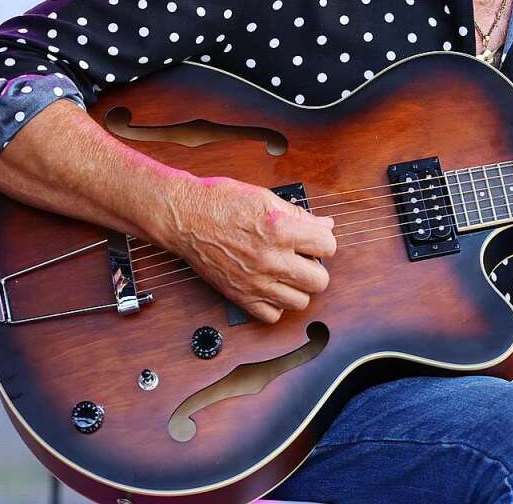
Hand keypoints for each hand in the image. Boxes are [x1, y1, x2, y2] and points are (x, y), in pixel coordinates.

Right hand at [159, 174, 335, 323]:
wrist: (184, 216)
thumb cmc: (219, 201)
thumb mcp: (263, 197)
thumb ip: (298, 214)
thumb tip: (324, 224)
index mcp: (280, 229)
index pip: (328, 246)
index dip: (323, 241)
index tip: (315, 239)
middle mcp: (270, 259)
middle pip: (319, 280)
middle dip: (315, 266)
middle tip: (302, 257)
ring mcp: (255, 281)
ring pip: (301, 302)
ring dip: (298, 287)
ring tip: (287, 272)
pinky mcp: (240, 295)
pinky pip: (272, 315)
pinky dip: (275, 304)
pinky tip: (270, 286)